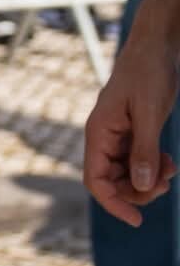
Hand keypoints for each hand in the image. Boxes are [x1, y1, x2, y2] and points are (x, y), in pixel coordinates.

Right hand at [84, 29, 179, 223]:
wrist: (156, 46)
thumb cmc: (148, 73)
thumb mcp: (149, 112)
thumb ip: (144, 150)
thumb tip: (142, 185)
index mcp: (98, 133)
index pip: (95, 180)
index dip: (113, 203)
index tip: (137, 219)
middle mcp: (104, 138)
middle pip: (112, 181)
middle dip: (137, 191)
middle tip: (165, 185)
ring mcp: (118, 136)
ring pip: (127, 173)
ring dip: (148, 180)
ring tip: (171, 170)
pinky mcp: (132, 132)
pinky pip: (138, 161)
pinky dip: (153, 167)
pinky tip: (170, 163)